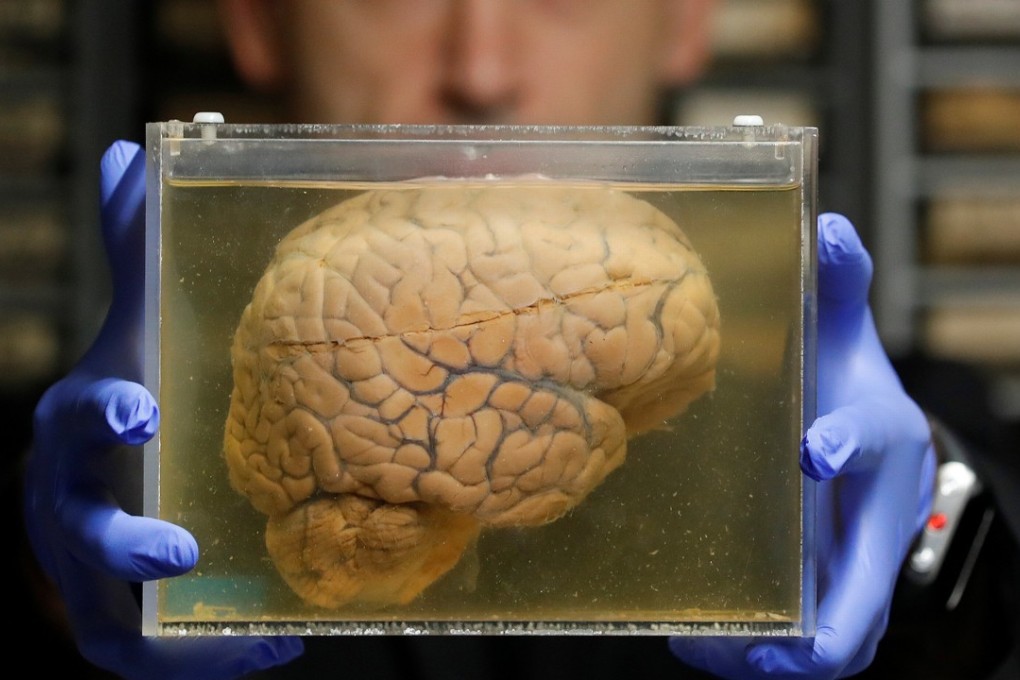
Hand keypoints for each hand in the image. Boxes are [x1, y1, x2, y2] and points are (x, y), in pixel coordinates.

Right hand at [24, 140, 303, 679]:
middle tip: (178, 546)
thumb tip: (130, 150)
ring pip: (106, 619)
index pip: (80, 417)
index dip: (104, 412)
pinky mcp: (110, 616)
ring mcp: (82, 567)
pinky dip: (202, 659)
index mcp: (81, 424)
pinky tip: (275, 646)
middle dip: (122, 540)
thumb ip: (137, 250)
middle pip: (77, 532)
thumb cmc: (132, 393)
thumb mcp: (139, 323)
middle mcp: (68, 500)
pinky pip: (142, 654)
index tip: (142, 409)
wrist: (105, 470)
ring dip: (176, 634)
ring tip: (256, 641)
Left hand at [669, 213, 934, 678]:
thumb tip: (827, 224)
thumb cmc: (840, 379)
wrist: (855, 430)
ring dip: (779, 652)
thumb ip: (834, 284)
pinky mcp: (818, 583)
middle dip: (827, 616)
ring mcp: (849, 556)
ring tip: (714, 655)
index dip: (850, 444)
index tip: (813, 451)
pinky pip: (800, 634)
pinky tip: (696, 644)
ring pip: (835, 629)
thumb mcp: (839, 328)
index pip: (875, 440)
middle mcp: (875, 511)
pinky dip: (752, 647)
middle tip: (770, 641)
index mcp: (884, 439)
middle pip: (868, 580)